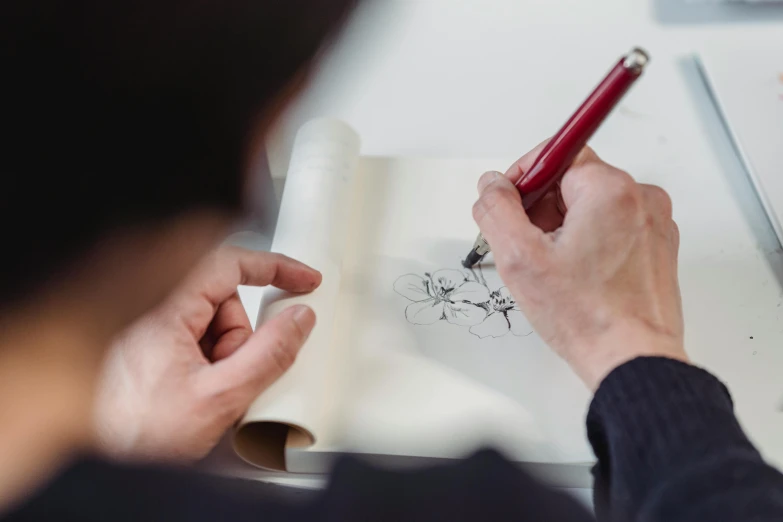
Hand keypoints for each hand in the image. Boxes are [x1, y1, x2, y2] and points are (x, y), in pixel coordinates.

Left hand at [92, 247, 320, 460]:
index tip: (304, 278)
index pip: (233, 263)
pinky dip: (200, 360)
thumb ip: (269, 355)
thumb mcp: (218, 399)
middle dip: (237, 338)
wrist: (87, 454)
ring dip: (218, 354)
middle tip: (227, 376)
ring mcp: (147, 323)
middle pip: (224, 302)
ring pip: (208, 323)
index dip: (276, 267)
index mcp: (166, 305)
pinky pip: (189, 337)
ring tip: (199, 391)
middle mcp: (153, 306)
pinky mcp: (143, 339)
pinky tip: (186, 389)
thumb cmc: (130, 430)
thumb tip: (299, 321)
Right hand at [472, 143, 686, 389]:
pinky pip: (615, 227)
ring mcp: (654, 223)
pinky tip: (577, 276)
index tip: (511, 204)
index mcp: (609, 189)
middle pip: (575, 181)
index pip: (557, 154)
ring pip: (594, 206)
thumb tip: (492, 185)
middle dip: (544, 208)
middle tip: (529, 248)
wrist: (633, 359)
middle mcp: (640, 198)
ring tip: (555, 269)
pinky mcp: (658, 247)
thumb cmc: (586, 316)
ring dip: (566, 227)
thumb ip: (496, 209)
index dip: (525, 177)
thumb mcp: (519, 258)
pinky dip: (591, 242)